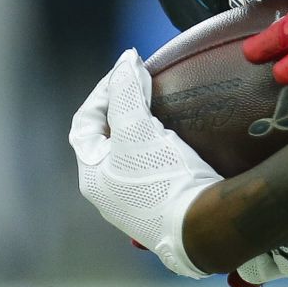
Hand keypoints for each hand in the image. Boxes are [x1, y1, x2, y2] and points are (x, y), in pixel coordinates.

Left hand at [70, 49, 220, 277]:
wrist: (203, 226)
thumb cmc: (162, 178)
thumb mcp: (136, 128)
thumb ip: (126, 91)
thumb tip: (125, 59)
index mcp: (91, 175)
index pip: (84, 122)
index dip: (103, 91)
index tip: (129, 72)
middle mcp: (107, 194)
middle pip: (107, 140)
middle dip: (124, 110)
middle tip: (147, 90)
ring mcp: (135, 205)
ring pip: (131, 157)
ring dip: (144, 131)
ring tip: (165, 113)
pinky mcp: (162, 210)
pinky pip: (154, 171)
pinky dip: (161, 151)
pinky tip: (180, 145)